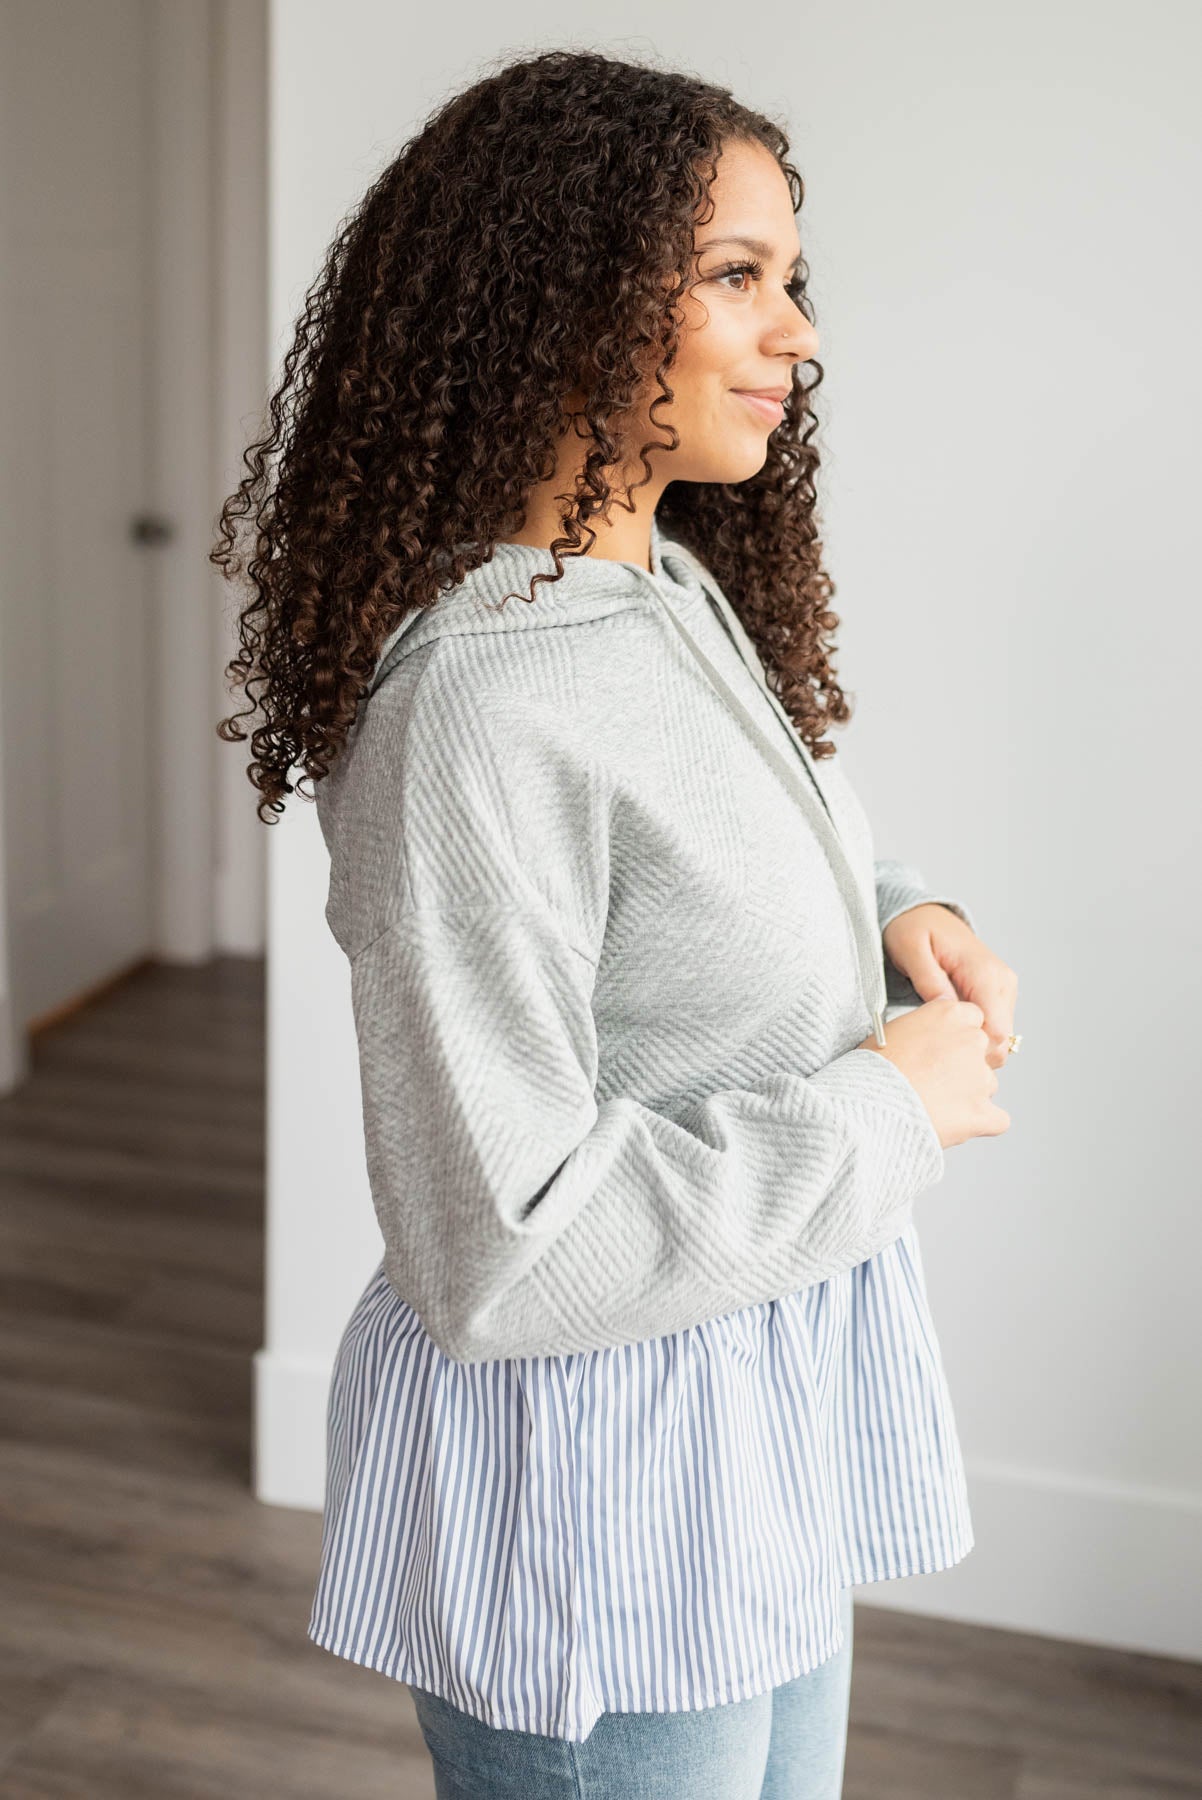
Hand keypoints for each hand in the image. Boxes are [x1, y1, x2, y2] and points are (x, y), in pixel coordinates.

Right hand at [859, 996, 1009, 1149]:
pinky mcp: (983, 1113)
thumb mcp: (891, 1031)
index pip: (972, 1018)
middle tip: (934, 1080)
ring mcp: (981, 1078)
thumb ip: (923, 1027)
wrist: (870, 1107)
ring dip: (968, 1095)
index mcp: (950, 1015)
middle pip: (981, 1051)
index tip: (941, 1048)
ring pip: (987, 1085)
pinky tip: (957, 1124)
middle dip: (963, 1065)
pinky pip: (996, 1120)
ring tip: (934, 1105)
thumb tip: (929, 1038)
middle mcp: (972, 1041)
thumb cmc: (871, 1070)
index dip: (956, 1036)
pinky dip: (981, 1123)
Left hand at [882, 903, 1017, 1069]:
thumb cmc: (913, 929)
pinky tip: (947, 1029)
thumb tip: (947, 1010)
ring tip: (938, 1036)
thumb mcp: (910, 949)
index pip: (997, 1029)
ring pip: (1000, 1037)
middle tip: (935, 1048)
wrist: (924, 915)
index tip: (942, 1052)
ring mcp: (1004, 988)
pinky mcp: (998, 994)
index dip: (972, 1050)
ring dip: (971, 1044)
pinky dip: (973, 1034)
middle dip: (971, 1051)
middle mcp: (1002, 981)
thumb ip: (929, 980)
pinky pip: (993, 1027)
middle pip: (1002, 1038)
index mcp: (984, 972)